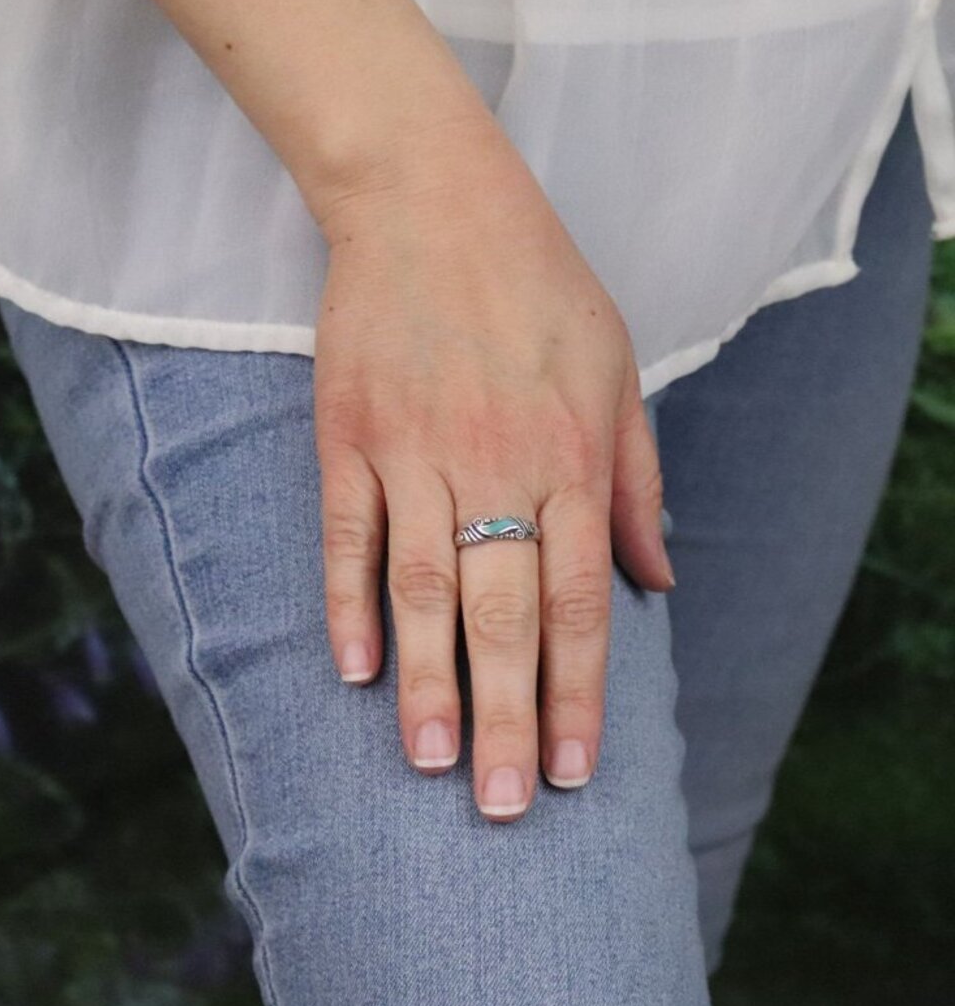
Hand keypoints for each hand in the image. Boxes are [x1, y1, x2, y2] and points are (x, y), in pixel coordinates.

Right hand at [313, 118, 673, 821]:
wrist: (430, 199)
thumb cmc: (538, 286)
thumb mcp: (618, 370)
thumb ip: (638, 481)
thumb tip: (659, 582)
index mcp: (572, 454)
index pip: (581, 599)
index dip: (582, 691)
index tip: (580, 769)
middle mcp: (496, 464)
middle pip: (502, 613)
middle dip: (510, 716)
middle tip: (508, 806)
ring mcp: (414, 451)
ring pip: (422, 589)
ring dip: (428, 684)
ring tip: (433, 766)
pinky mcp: (348, 435)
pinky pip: (346, 536)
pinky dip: (348, 606)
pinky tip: (354, 674)